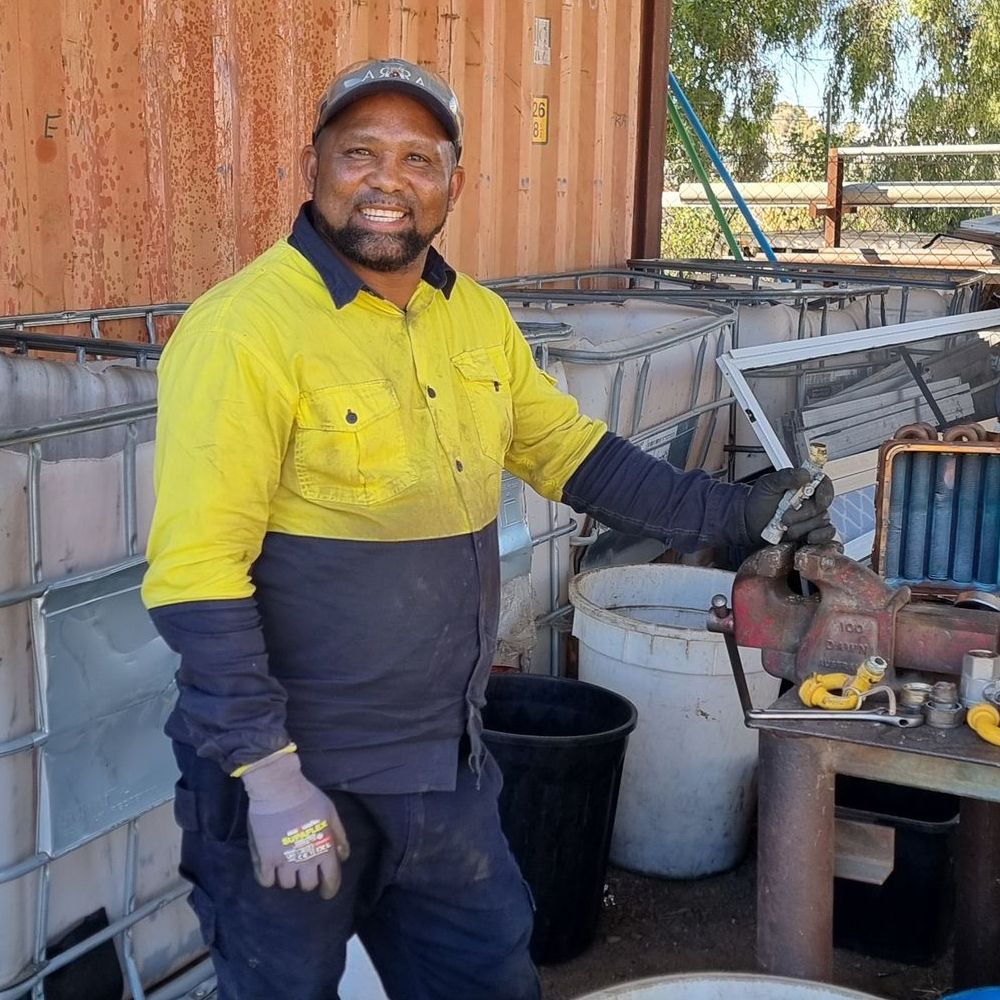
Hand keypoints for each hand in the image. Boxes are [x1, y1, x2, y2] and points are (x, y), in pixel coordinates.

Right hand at [240, 752, 349, 898]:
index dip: (329, 889)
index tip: (326, 891)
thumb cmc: (307, 798)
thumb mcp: (331, 813)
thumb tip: (343, 856)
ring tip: (286, 867)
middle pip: (307, 885)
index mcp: (324, 850)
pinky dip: (268, 878)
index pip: (331, 881)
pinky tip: (270, 869)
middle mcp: (305, 860)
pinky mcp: (265, 859)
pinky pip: (265, 881)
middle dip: (308, 879)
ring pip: (287, 885)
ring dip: (288, 878)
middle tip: (303, 869)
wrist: (278, 789)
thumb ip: (339, 836)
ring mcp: (284, 862)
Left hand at [744, 467, 835, 546]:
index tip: (817, 500)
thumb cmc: (759, 502)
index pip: (824, 484)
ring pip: (822, 521)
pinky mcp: (812, 532)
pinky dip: (819, 536)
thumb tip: (805, 474)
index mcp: (804, 485)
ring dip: (802, 527)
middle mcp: (811, 500)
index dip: (824, 493)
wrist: (749, 524)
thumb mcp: (768, 484)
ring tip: (785, 527)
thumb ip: (786, 476)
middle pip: (822, 506)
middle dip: (803, 514)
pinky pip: (827, 534)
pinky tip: (808, 537)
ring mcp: (813, 517)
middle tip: (784, 517)